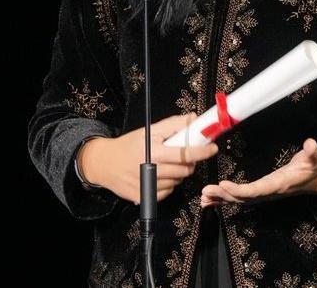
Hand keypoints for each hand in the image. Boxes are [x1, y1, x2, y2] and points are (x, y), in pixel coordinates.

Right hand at [79, 113, 217, 204]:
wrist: (103, 163)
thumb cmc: (129, 145)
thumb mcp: (149, 131)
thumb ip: (173, 125)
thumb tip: (194, 118)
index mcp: (153, 151)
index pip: (185, 153)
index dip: (202, 151)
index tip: (212, 148)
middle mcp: (150, 169)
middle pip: (184, 170)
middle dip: (190, 163)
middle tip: (186, 157)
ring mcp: (146, 185)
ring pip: (177, 182)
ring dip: (178, 174)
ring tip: (167, 165)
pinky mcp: (143, 197)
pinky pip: (167, 193)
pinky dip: (168, 185)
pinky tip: (159, 177)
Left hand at [200, 138, 316, 207]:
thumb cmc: (314, 168)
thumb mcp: (315, 159)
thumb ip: (312, 152)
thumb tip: (310, 144)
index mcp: (278, 184)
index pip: (256, 190)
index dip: (239, 190)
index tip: (223, 185)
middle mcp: (269, 192)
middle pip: (243, 197)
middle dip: (223, 195)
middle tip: (206, 191)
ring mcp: (264, 194)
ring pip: (240, 199)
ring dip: (221, 198)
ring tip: (204, 198)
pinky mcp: (261, 192)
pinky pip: (242, 198)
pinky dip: (226, 199)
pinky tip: (213, 200)